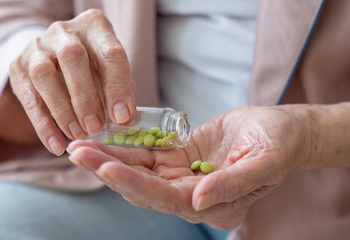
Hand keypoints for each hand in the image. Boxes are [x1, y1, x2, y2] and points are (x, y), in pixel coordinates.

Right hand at [9, 9, 135, 154]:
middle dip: (85, 97)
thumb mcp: (112, 73)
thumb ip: (120, 91)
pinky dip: (43, 124)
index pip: (110, 54)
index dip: (117, 87)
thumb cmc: (95, 68)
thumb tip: (123, 119)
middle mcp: (65, 32)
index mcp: (96, 28)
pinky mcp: (18, 66)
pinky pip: (29, 97)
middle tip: (95, 127)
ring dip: (62, 111)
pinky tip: (57, 145)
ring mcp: (38, 46)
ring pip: (44, 75)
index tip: (122, 117)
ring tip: (78, 135)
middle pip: (73, 57)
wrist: (58, 57)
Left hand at [67, 106, 306, 229]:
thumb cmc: (279, 145)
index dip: (135, 185)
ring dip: (111, 158)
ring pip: (140, 171)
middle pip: (144, 188)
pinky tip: (105, 137)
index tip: (105, 168)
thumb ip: (233, 184)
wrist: (281, 130)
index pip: (167, 199)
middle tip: (77, 152)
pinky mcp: (180, 158)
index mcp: (215, 204)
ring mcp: (184, 176)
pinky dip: (126, 147)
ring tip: (81, 145)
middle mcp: (194, 195)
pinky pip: (148, 154)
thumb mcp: (265, 162)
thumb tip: (198, 201)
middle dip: (109, 170)